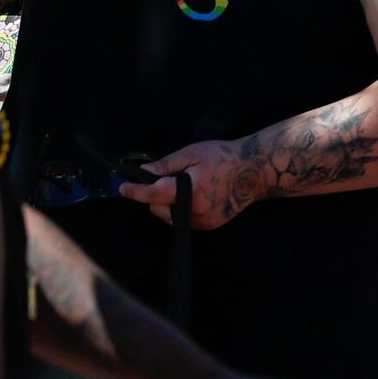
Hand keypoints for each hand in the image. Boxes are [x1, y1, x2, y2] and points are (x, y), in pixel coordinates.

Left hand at [121, 138, 261, 228]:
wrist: (255, 171)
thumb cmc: (224, 157)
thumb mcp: (194, 153)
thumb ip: (166, 165)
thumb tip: (143, 172)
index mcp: (191, 189)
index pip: (154, 194)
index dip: (135, 191)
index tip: (123, 188)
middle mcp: (196, 209)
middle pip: (159, 208)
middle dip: (155, 196)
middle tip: (166, 180)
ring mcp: (204, 220)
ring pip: (169, 217)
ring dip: (167, 205)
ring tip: (183, 188)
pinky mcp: (209, 225)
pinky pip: (183, 221)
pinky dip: (181, 210)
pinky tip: (194, 196)